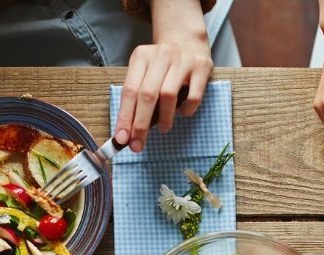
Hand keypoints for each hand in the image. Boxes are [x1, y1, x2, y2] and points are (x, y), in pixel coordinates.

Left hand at [115, 33, 213, 152]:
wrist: (187, 41)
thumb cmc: (163, 65)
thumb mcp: (146, 71)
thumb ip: (138, 95)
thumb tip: (129, 130)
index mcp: (142, 56)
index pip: (130, 90)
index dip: (125, 117)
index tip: (122, 139)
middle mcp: (161, 56)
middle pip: (147, 94)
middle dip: (141, 124)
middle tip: (138, 144)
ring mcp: (183, 61)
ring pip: (169, 95)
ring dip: (165, 118)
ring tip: (163, 129)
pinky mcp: (201, 68)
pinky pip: (194, 96)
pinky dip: (186, 110)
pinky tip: (182, 114)